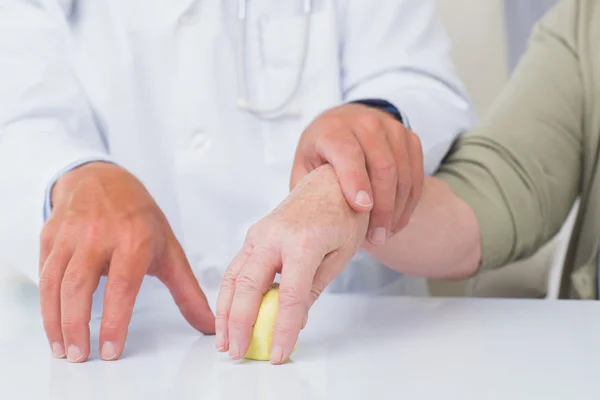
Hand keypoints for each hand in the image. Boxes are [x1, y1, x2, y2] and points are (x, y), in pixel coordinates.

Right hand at [39, 162, 214, 362]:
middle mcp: (99, 235)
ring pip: (55, 282)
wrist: (104, 179)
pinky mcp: (51, 236)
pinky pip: (44, 272)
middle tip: (79, 355)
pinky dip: (45, 300)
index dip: (114, 322)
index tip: (110, 350)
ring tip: (61, 347)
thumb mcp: (169, 249)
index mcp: (134, 240)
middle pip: (79, 287)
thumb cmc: (139, 217)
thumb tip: (208, 324)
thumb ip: (187, 291)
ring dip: (54, 320)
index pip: (122, 288)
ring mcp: (71, 234)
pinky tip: (53, 321)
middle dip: (75, 327)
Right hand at [216, 165, 367, 363]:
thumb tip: (296, 321)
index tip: (279, 353)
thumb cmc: (343, 215)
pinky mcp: (254, 235)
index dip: (283, 328)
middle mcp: (275, 235)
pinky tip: (228, 315)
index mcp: (304, 241)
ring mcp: (260, 233)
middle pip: (248, 285)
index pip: (291, 295)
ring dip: (225, 311)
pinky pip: (236, 268)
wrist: (331, 182)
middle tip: (235, 352)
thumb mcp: (340, 255)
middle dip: (239, 323)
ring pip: (233, 276)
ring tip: (223, 341)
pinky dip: (230, 294)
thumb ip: (314, 289)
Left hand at [291, 103, 423, 245]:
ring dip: (397, 209)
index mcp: (333, 130)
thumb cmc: (321, 152)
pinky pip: (416, 174)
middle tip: (376, 237)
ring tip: (385, 235)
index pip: (348, 153)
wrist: (345, 121)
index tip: (361, 209)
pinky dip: (409, 203)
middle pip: (383, 167)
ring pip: (403, 173)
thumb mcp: (305, 165)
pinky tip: (396, 222)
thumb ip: (308, 189)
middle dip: (382, 207)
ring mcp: (391, 128)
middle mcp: (364, 124)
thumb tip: (314, 223)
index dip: (356, 180)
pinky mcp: (409, 138)